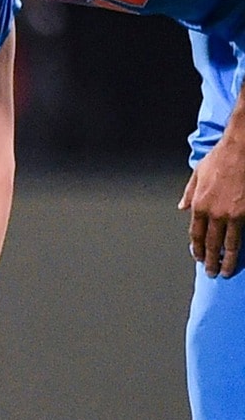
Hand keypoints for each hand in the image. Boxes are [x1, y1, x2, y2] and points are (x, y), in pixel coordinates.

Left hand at [179, 135, 244, 277]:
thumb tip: (181, 207)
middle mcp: (213, 213)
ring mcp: (232, 214)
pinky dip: (239, 247)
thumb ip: (189, 193)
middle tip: (212, 273)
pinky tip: (239, 255)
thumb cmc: (221, 157)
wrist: (242, 147)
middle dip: (211, 261)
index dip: (197, 249)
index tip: (199, 258)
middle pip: (210, 244)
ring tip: (226, 271)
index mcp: (199, 205)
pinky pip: (242, 235)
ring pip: (228, 244)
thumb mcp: (198, 174)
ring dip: (226, 260)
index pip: (195, 235)